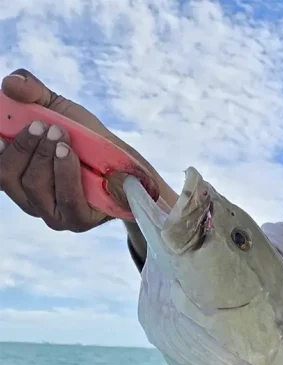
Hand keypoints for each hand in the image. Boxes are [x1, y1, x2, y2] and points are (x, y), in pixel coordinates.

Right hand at [0, 68, 167, 230]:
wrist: (127, 165)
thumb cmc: (87, 140)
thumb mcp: (59, 109)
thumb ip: (33, 93)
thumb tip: (10, 84)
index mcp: (19, 177)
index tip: (2, 133)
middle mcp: (31, 200)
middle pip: (10, 177)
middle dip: (24, 146)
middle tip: (43, 125)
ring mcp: (53, 214)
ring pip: (34, 186)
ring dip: (45, 155)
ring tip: (61, 134)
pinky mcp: (77, 221)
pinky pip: (66, 200)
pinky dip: (64, 172)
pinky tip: (68, 152)